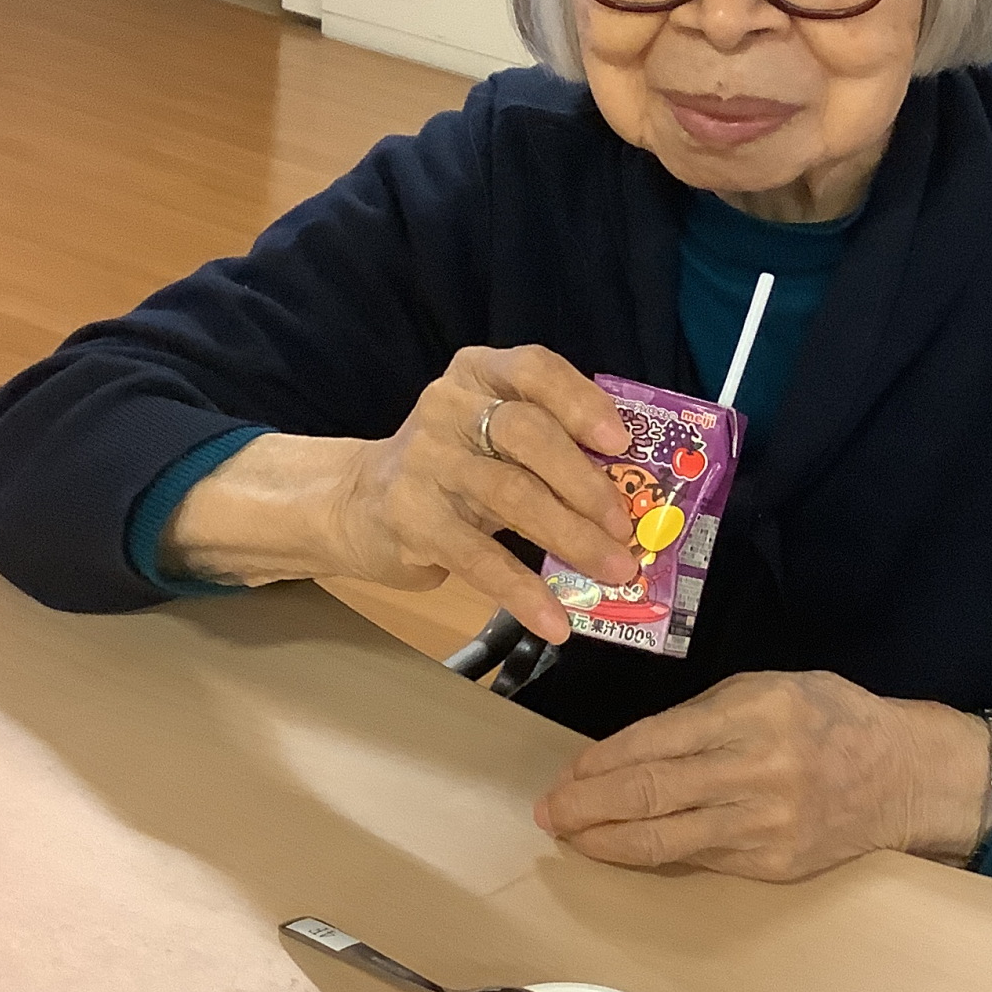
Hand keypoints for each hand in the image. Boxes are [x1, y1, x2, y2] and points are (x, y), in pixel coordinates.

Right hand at [159, 345, 639, 640]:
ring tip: (614, 571)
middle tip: (626, 526)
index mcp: (480, 374)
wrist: (356, 505)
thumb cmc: (454, 469)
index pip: (535, 370)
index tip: (620, 442)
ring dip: (571, 538)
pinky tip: (555, 621)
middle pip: (528, 434)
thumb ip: (553, 446)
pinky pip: (478, 559)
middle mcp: (448, 408)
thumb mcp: (496, 439)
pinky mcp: (411, 520)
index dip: (581, 402)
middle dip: (585, 483)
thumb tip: (635, 493)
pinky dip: (524, 592)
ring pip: (510, 495)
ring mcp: (424, 462)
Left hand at [533, 670, 989, 879]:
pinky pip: (698, 860)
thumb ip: (705, 716)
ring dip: (605, 842)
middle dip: (586, 806)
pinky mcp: (773, 865)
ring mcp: (765, 825)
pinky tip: (625, 849)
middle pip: (649, 795)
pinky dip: (653, 855)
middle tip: (547, 813)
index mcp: (754, 713)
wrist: (904, 776)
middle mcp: (757, 771)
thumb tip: (631, 751)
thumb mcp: (772, 687)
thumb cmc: (830, 718)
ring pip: (664, 840)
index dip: (600, 763)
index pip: (654, 742)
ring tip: (570, 838)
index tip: (567, 773)